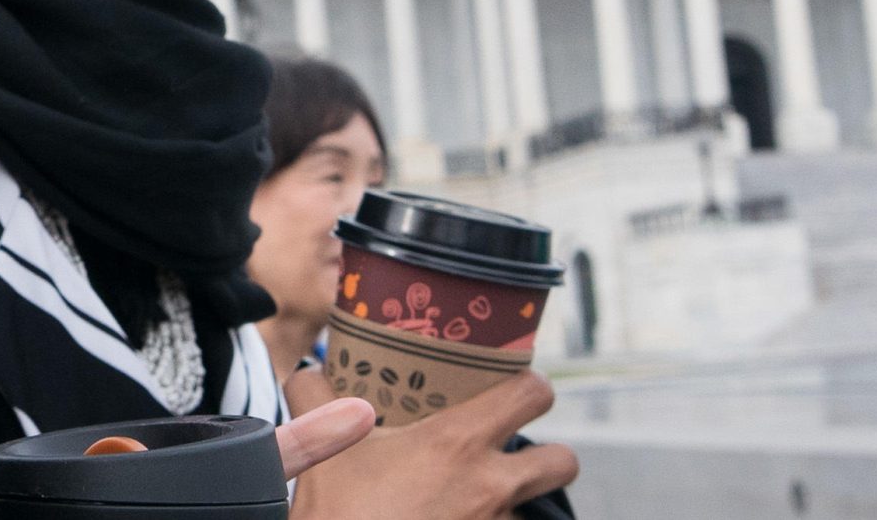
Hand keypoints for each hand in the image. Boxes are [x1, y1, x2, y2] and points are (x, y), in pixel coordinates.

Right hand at [282, 365, 577, 519]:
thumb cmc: (341, 512)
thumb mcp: (323, 445)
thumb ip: (316, 394)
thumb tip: (312, 372)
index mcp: (459, 442)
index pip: (531, 395)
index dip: (530, 386)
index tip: (513, 386)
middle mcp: (491, 487)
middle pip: (563, 461)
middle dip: (548, 455)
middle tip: (513, 449)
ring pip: (535, 510)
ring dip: (514, 500)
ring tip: (477, 495)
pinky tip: (455, 519)